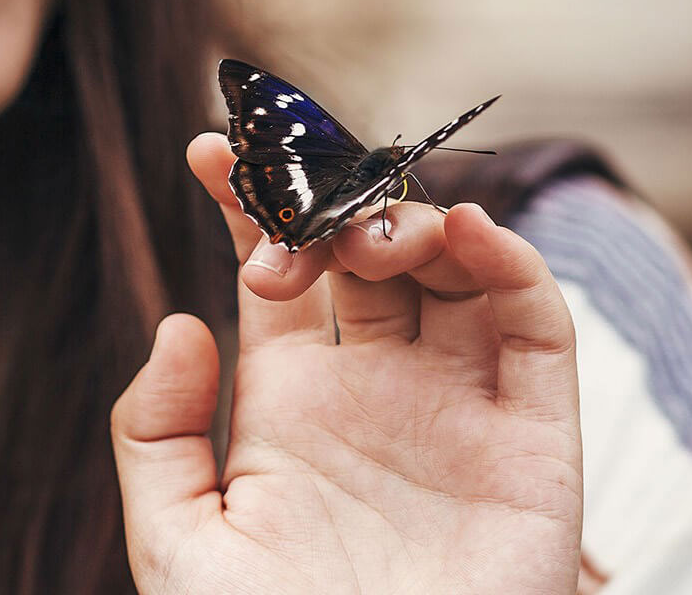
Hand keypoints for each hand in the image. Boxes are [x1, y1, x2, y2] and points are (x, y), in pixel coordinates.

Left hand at [110, 133, 584, 593]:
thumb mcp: (176, 548)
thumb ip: (154, 436)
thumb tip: (181, 320)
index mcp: (289, 405)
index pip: (273, 270)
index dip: (249, 199)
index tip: (209, 143)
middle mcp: (377, 390)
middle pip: (363, 252)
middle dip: (333, 198)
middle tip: (302, 194)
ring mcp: (458, 408)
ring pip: (452, 271)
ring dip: (417, 220)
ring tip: (373, 230)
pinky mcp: (536, 440)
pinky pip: (537, 329)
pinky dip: (513, 264)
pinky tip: (464, 235)